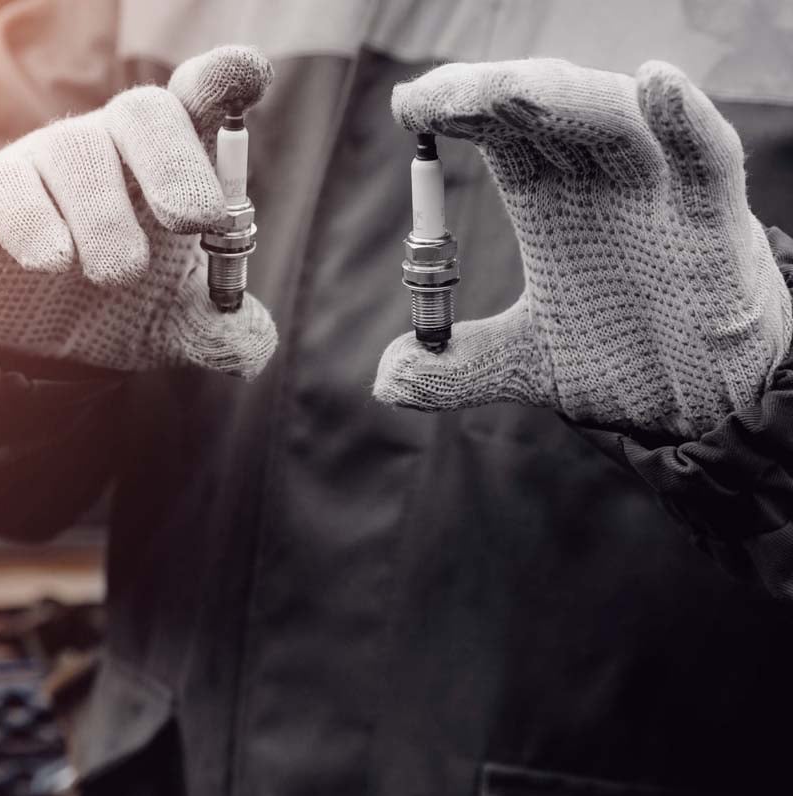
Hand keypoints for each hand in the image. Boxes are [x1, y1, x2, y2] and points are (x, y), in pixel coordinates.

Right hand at [0, 46, 275, 378]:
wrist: (39, 343)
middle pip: (146, 111)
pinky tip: (52, 262)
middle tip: (192, 218)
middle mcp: (114, 142)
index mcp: (173, 160)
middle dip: (175, 162)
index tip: (249, 75)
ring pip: (79, 154)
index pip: (203, 96)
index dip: (224, 78)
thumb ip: (221, 331)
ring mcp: (51, 157)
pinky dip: (36, 224)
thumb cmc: (123, 305)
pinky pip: (12, 188)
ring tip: (116, 274)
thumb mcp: (178, 325)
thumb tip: (253, 345)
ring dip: (106, 217)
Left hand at [375, 59, 790, 438]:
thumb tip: (385, 381)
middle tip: (435, 97)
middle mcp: (601, 184)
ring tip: (509, 91)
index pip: (500, 132)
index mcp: (551, 203)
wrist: (704, 406)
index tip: (406, 109)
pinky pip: (708, 161)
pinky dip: (687, 123)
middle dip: (490, 95)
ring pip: (613, 124)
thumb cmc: (622, 360)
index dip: (456, 109)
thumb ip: (459, 368)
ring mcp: (660, 198)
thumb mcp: (528, 365)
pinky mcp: (715, 228)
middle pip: (545, 112)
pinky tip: (658, 83)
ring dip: (562, 100)